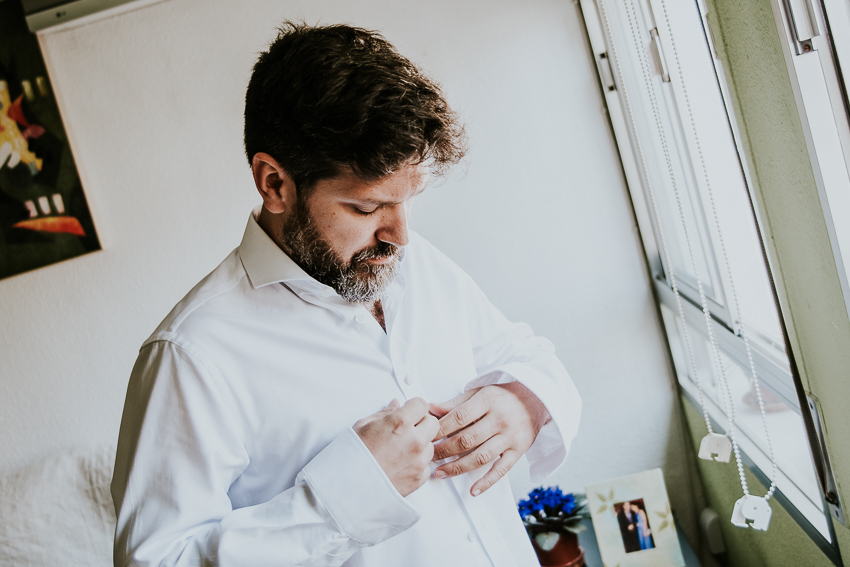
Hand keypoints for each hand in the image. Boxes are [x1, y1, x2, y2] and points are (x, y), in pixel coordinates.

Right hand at [353, 397, 438, 496]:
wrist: (347, 488)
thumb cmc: (351, 457)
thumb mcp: (363, 426)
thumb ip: (385, 413)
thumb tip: (395, 406)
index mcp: (400, 423)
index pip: (421, 404)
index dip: (414, 407)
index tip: (409, 411)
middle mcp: (414, 441)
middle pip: (433, 423)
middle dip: (422, 423)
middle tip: (407, 429)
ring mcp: (418, 461)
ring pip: (431, 445)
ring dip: (421, 444)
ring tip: (400, 450)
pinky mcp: (419, 478)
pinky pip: (426, 465)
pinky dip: (417, 464)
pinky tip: (401, 464)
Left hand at [430, 382, 549, 496]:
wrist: (536, 399)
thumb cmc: (504, 396)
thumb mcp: (480, 392)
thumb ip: (456, 403)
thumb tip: (431, 409)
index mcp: (488, 401)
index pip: (459, 417)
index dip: (440, 429)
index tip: (427, 437)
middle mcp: (500, 419)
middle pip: (468, 439)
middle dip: (444, 450)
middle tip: (428, 456)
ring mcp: (510, 437)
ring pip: (481, 457)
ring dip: (458, 467)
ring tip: (440, 473)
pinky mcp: (518, 451)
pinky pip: (502, 470)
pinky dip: (487, 482)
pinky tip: (473, 490)